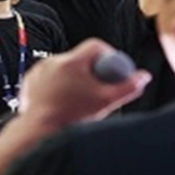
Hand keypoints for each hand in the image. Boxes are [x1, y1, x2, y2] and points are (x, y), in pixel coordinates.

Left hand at [18, 39, 150, 126]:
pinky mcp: (30, 80)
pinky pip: (49, 77)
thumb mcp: (106, 101)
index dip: (108, 55)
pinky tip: (63, 100)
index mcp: (72, 62)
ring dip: (74, 78)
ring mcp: (39, 70)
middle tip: (98, 88)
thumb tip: (143, 76)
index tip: (111, 70)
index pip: (96, 45)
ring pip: (64, 68)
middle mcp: (53, 61)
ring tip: (79, 98)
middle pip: (80, 58)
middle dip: (91, 70)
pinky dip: (57, 86)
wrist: (39, 130)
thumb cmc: (70, 117)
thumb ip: (128, 87)